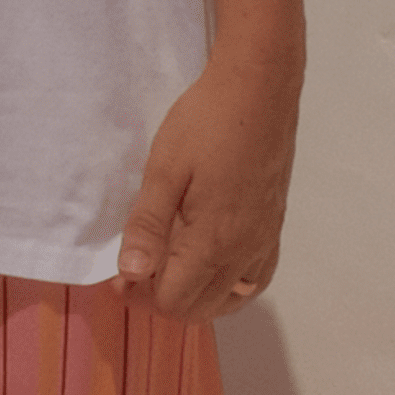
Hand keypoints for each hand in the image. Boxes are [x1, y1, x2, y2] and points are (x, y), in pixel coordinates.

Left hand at [112, 47, 301, 324]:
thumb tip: (131, 274)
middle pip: (198, 309)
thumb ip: (146, 225)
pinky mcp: (274, 227)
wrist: (260, 85)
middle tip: (139, 273)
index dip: (140, 297)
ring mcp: (263, 241)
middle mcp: (243, 251)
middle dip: (162, 301)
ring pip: (229, 301)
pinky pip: (256, 280)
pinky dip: (230, 288)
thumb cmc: (207, 121)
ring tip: (171, 271)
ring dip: (195, 300)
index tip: (120, 276)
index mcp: (213, 241)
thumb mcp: (163, 170)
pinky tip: (212, 269)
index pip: (172, 302)